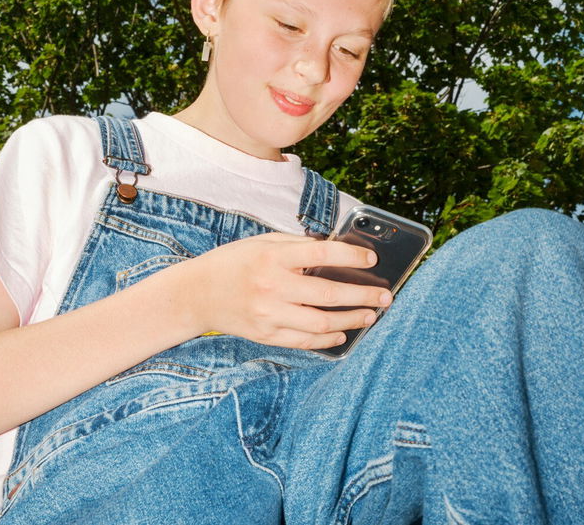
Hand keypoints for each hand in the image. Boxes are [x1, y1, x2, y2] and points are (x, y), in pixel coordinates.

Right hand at [182, 233, 392, 350]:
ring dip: (352, 320)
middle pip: (327, 293)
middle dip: (362, 295)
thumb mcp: (263, 242)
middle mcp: (272, 286)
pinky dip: (327, 339)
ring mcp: (269, 314)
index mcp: (273, 257)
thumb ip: (297, 246)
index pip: (321, 254)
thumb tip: (335, 250)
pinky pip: (304, 341)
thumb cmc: (235, 262)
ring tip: (371, 315)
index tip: (371, 259)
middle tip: (385, 295)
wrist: (197, 294)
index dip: (350, 256)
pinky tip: (343, 333)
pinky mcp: (266, 335)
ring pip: (320, 322)